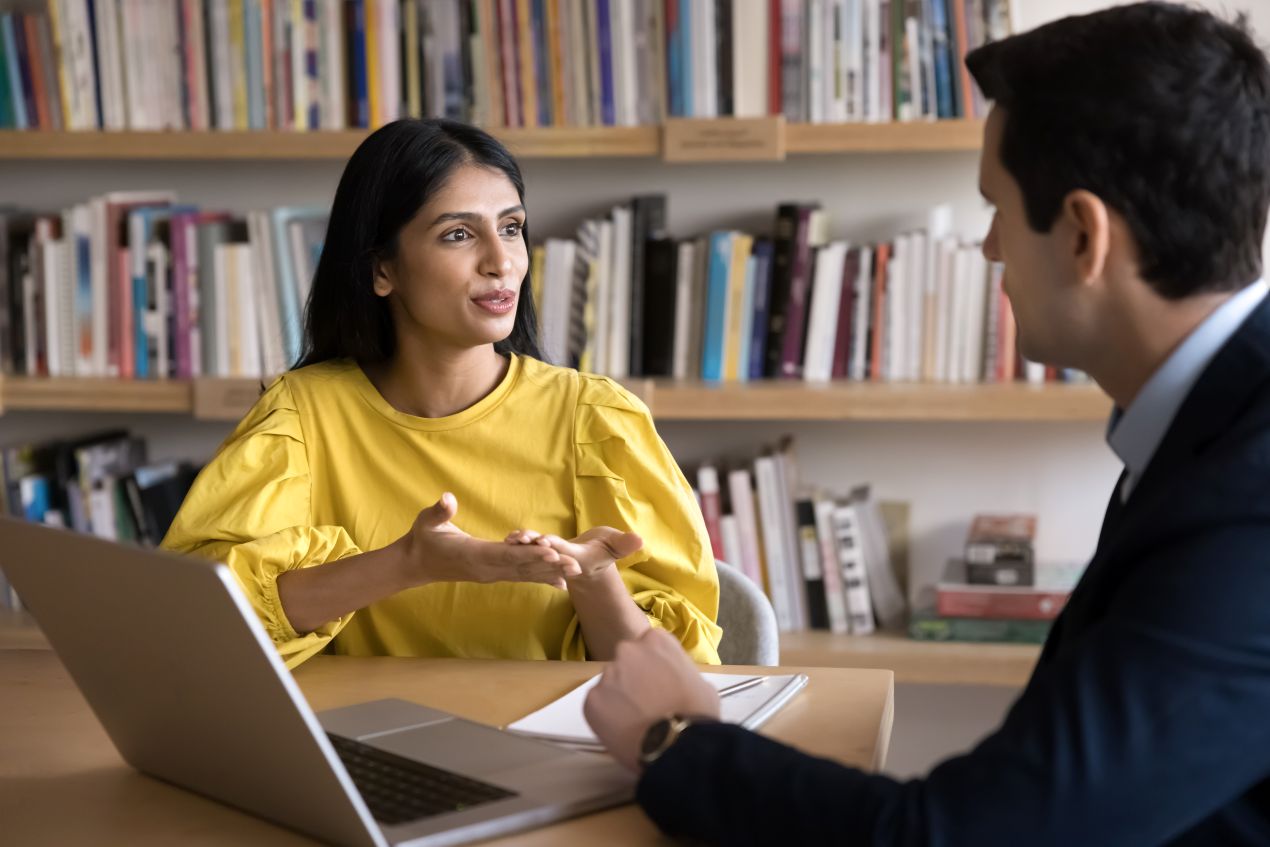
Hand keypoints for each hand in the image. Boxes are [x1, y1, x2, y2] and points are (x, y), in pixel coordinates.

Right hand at [398, 493, 580, 588]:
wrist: (415, 564)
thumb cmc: (422, 538)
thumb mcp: (426, 522)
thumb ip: (438, 512)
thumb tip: (446, 499)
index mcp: (474, 554)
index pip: (506, 555)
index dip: (529, 554)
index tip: (551, 552)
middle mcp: (486, 568)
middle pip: (523, 568)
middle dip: (550, 566)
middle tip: (575, 565)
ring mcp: (490, 574)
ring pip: (525, 574)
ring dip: (551, 573)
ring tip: (575, 573)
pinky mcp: (492, 574)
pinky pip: (520, 577)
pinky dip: (541, 578)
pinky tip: (560, 584)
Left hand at [505, 526, 642, 581]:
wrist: (594, 558)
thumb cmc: (607, 550)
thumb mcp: (617, 547)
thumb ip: (625, 544)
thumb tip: (640, 539)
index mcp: (578, 557)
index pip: (566, 551)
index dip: (556, 546)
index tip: (545, 541)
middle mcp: (562, 557)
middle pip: (547, 552)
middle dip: (534, 546)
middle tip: (522, 538)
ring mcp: (553, 554)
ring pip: (536, 550)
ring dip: (524, 544)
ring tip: (511, 537)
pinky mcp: (547, 549)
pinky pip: (533, 546)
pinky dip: (524, 542)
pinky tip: (510, 537)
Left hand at [582, 628, 720, 771]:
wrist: (676, 743)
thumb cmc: (695, 713)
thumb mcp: (700, 683)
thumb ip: (680, 674)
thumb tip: (674, 683)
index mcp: (656, 640)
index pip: (649, 646)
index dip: (654, 667)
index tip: (659, 683)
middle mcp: (627, 650)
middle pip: (627, 662)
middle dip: (633, 678)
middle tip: (645, 702)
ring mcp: (607, 674)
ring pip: (611, 684)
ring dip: (619, 697)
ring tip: (635, 721)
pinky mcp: (591, 699)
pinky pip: (597, 705)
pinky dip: (606, 717)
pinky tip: (623, 731)